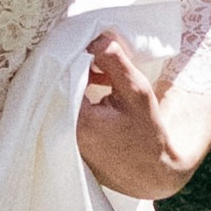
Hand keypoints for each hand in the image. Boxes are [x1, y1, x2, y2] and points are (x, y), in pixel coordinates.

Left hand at [75, 32, 210, 202]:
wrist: (152, 174)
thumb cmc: (148, 134)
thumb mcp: (136, 91)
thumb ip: (114, 61)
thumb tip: (96, 37)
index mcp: (78, 121)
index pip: (64, 75)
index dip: (78, 54)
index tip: (93, 44)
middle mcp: (63, 133)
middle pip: (59, 86)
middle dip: (77, 66)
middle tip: (97, 53)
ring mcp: (62, 142)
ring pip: (61, 98)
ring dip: (79, 81)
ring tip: (105, 74)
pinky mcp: (67, 146)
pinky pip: (65, 112)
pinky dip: (79, 97)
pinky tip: (99, 90)